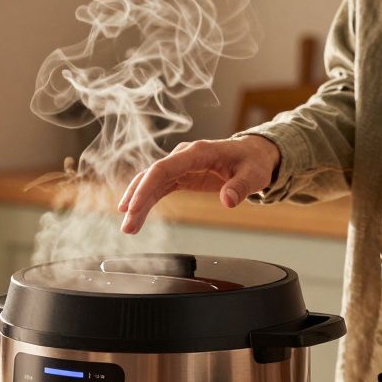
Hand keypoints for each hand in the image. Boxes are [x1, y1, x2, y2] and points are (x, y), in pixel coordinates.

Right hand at [118, 135, 281, 233]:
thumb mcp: (253, 175)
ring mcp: (179, 166)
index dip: (146, 187)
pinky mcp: (180, 176)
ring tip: (128, 228)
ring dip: (137, 204)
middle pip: (152, 177)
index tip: (134, 207)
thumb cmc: (253, 162)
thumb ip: (240, 187)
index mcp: (198, 153)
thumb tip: (228, 201)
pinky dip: (145, 201)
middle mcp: (184, 156)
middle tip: (127, 226)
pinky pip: (157, 188)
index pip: (164, 168)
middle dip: (136, 201)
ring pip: (150, 183)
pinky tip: (134, 215)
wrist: (253, 154)